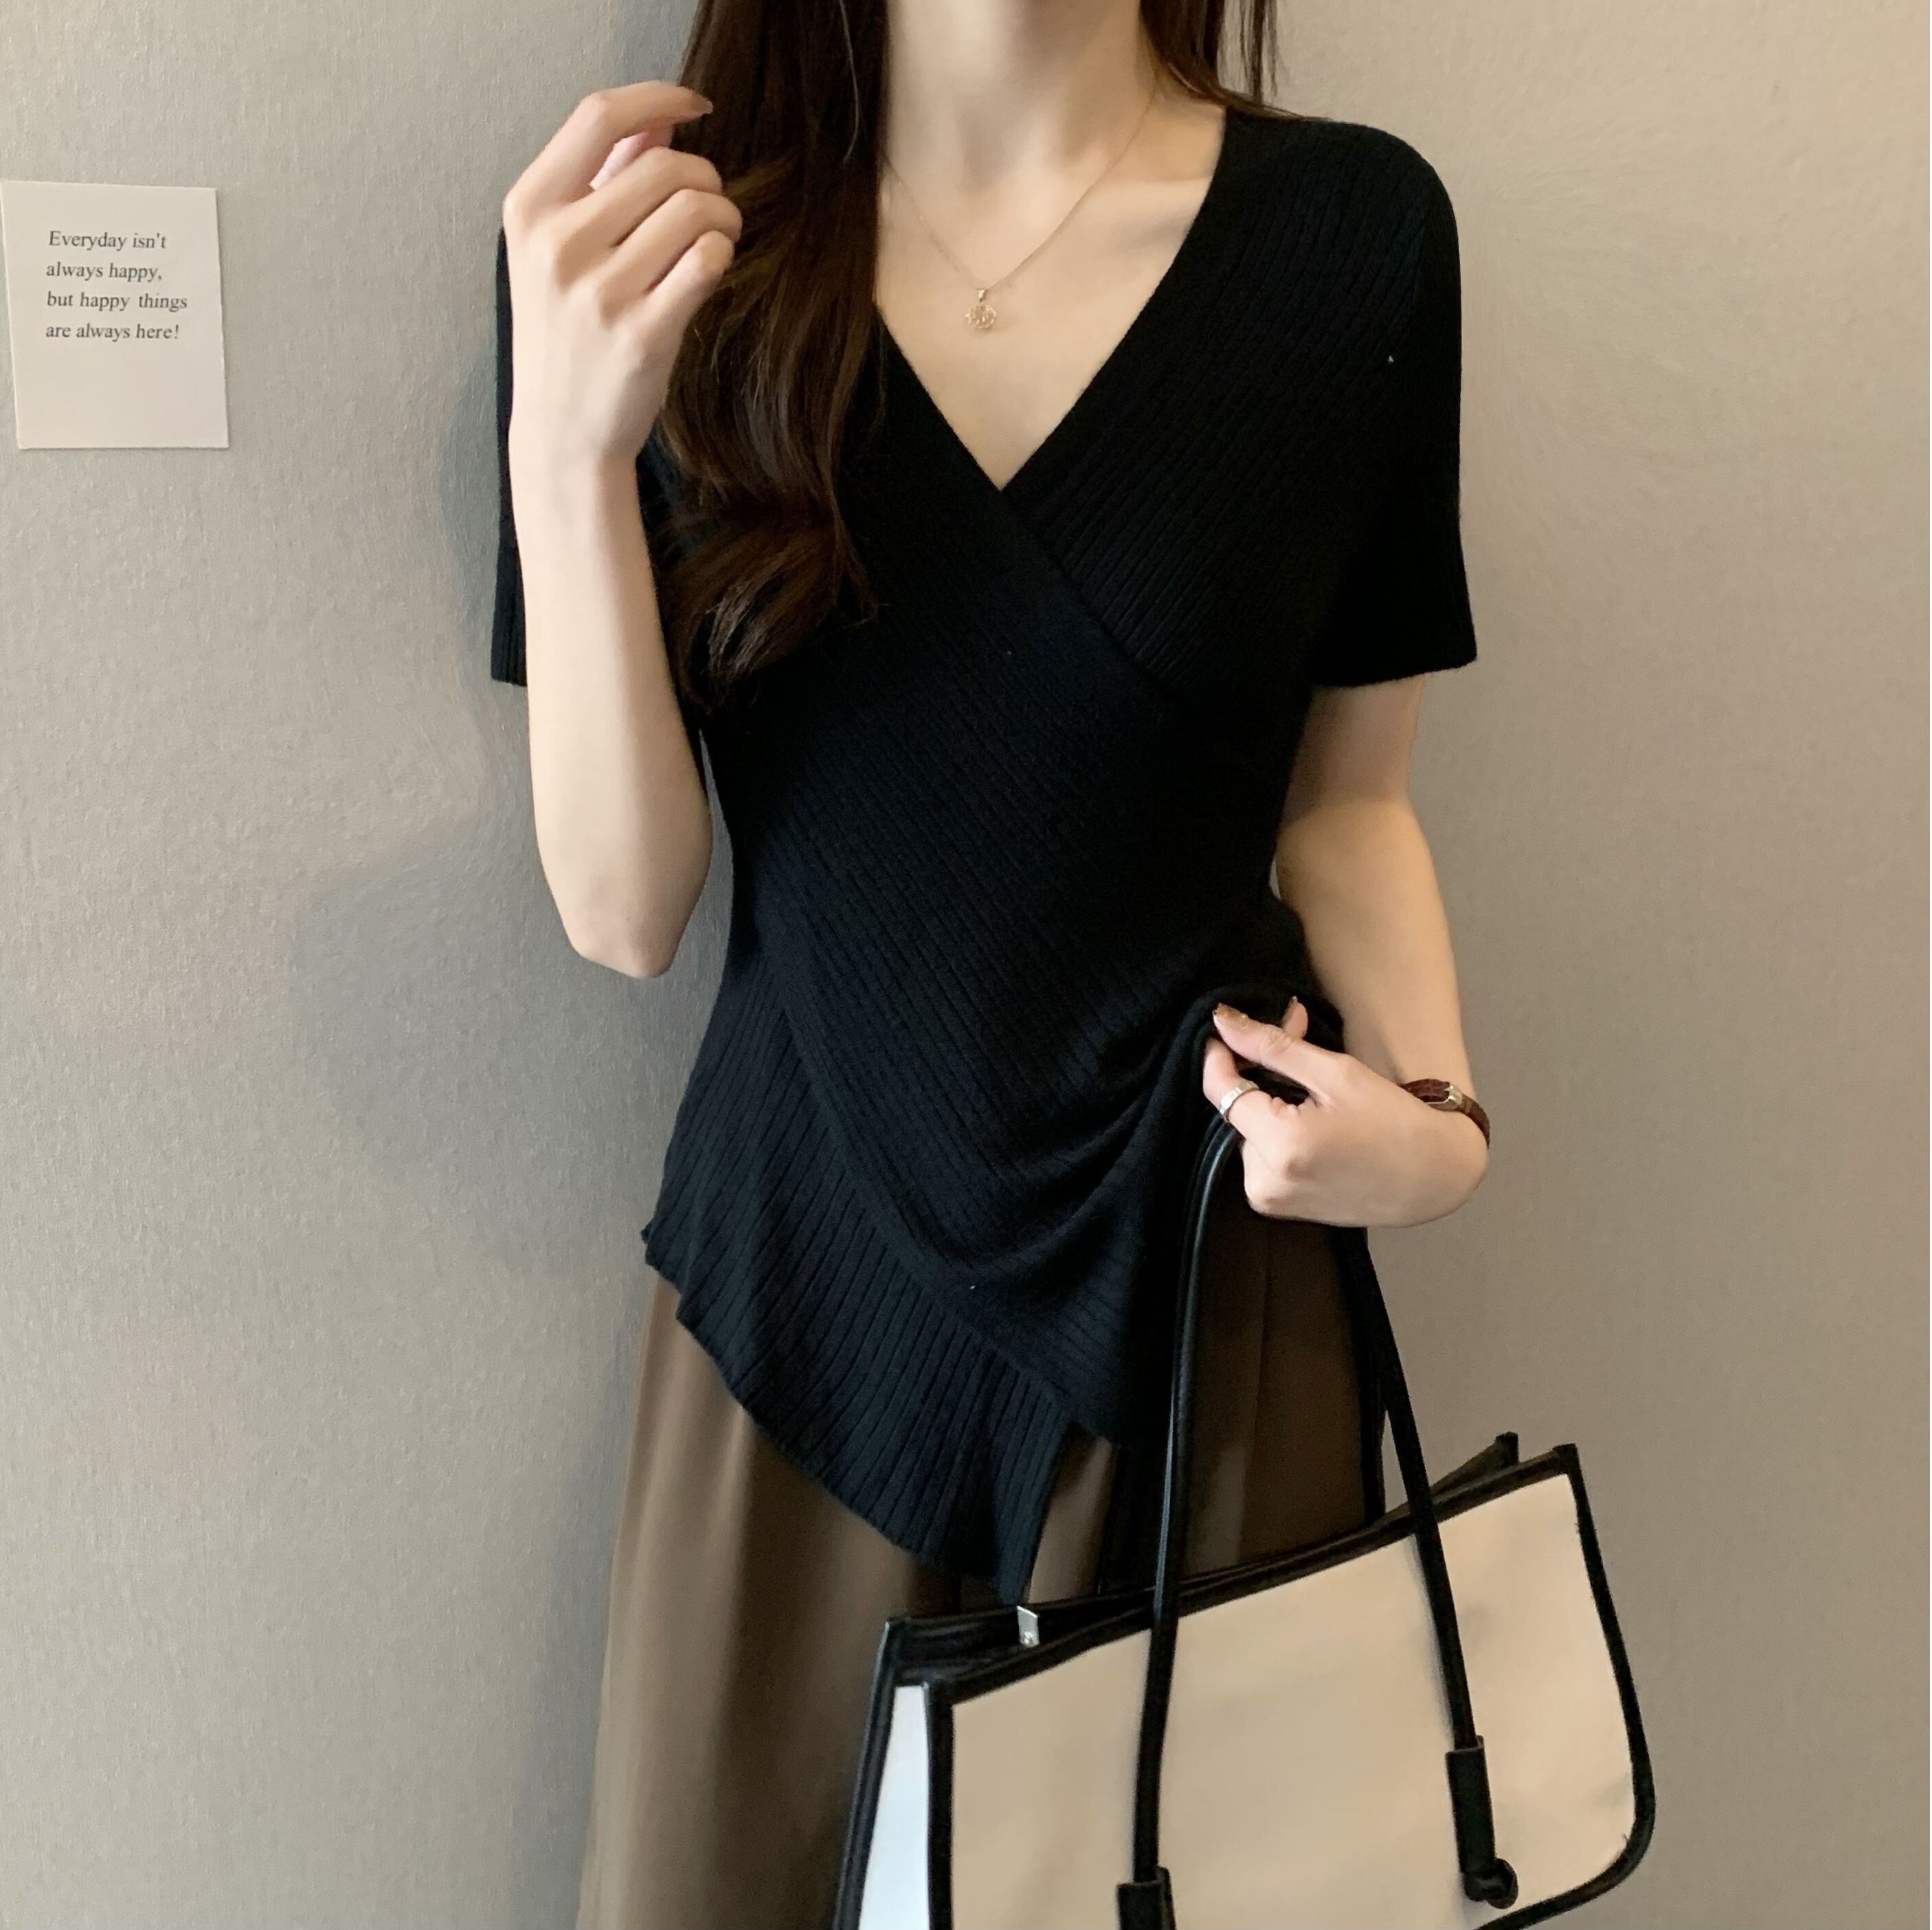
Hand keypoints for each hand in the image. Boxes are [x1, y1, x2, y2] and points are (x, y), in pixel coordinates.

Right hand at [501, 80, 741, 472]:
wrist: (561, 432)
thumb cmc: (566, 332)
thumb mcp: (560, 247)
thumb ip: (606, 176)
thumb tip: (660, 117)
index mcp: (531, 210)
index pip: (598, 116)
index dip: (659, 97)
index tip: (696, 106)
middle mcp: (559, 244)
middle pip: (664, 164)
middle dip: (706, 179)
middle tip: (711, 209)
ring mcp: (599, 292)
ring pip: (694, 210)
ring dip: (723, 219)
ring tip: (715, 240)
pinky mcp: (643, 334)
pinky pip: (707, 262)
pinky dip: (720, 257)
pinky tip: (709, 272)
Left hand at [1200, 998, 1487, 1227]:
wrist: (1433, 1177)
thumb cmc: (1393, 1120)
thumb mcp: (1335, 1072)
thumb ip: (1272, 1046)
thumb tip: (1221, 1020)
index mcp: (1280, 1146)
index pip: (1221, 1091)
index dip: (1220, 1056)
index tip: (1228, 1030)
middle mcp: (1264, 1181)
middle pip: (1236, 1111)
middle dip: (1256, 1075)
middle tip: (1294, 1045)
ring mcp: (1268, 1200)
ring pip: (1246, 1132)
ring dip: (1267, 1104)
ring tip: (1313, 1093)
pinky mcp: (1276, 1208)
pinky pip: (1259, 1157)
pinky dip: (1275, 1133)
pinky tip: (1309, 1122)